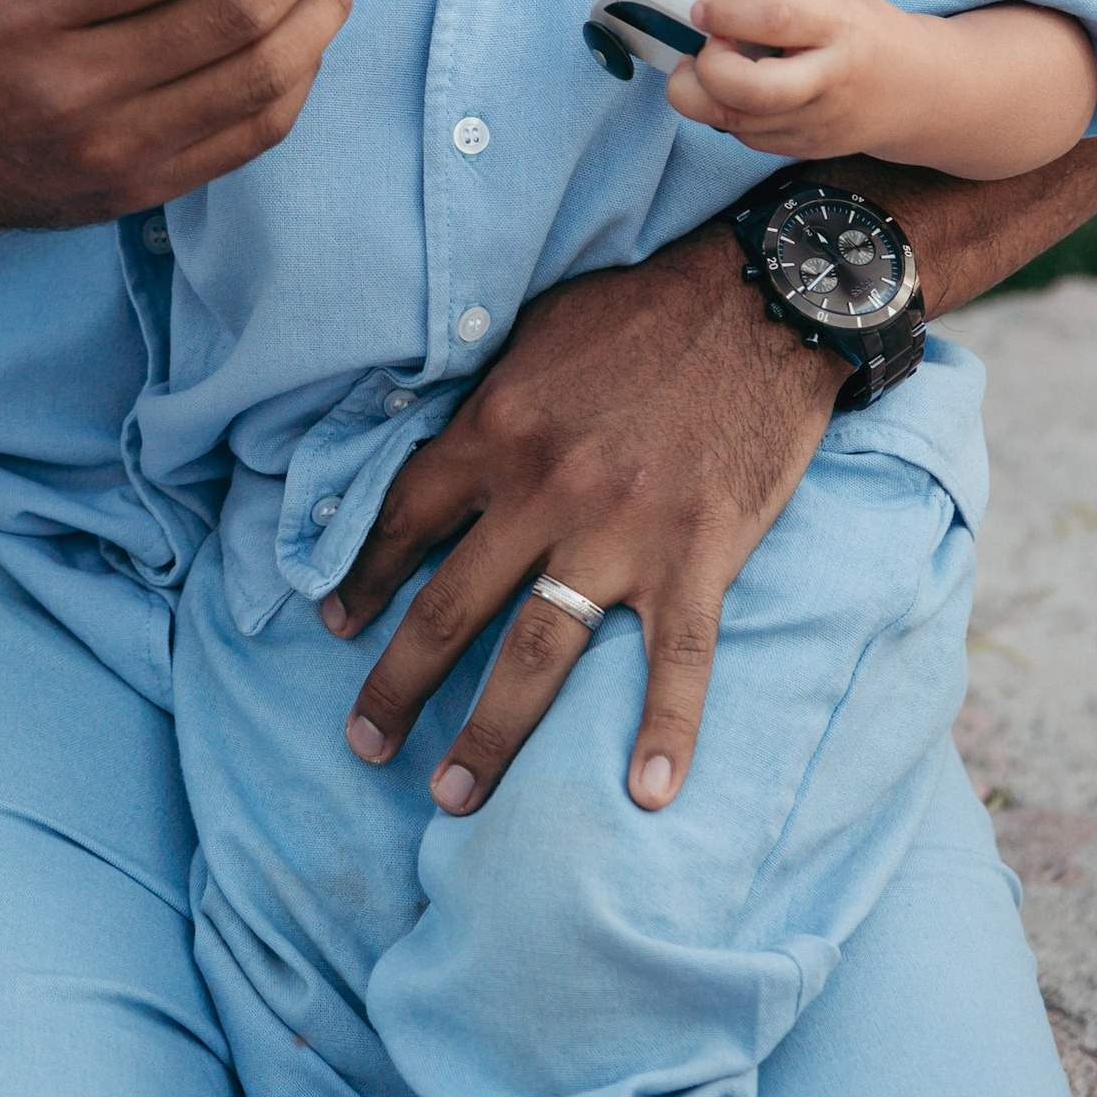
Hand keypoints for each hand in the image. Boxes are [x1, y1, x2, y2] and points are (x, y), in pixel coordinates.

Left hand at [320, 218, 837, 815]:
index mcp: (498, 430)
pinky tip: (649, 794)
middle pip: (452, 606)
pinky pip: (678, 660)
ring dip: (488, 735)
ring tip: (452, 798)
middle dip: (398, 684)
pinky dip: (665, 730)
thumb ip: (490, 403)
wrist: (761, 298)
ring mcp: (621, 531)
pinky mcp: (698, 554)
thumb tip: (440, 452)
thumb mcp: (537, 335)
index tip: (335, 624)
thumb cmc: (644, 309)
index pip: (406, 519)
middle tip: (365, 744)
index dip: (364, 577)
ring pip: (537, 654)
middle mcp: (544, 490)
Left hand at [660, 0, 945, 162]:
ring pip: (738, 123)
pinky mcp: (805, 148)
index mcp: (837, 24)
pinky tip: (731, 88)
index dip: (727, 13)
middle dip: (710, 70)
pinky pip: (745, 138)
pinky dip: (723, 112)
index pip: (776, 19)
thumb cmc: (865, 30)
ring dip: (702, 94)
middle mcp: (829, 79)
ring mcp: (817, 121)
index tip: (700, 7)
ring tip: (707, 63)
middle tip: (704, 47)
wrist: (919, 91)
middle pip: (755, 90)